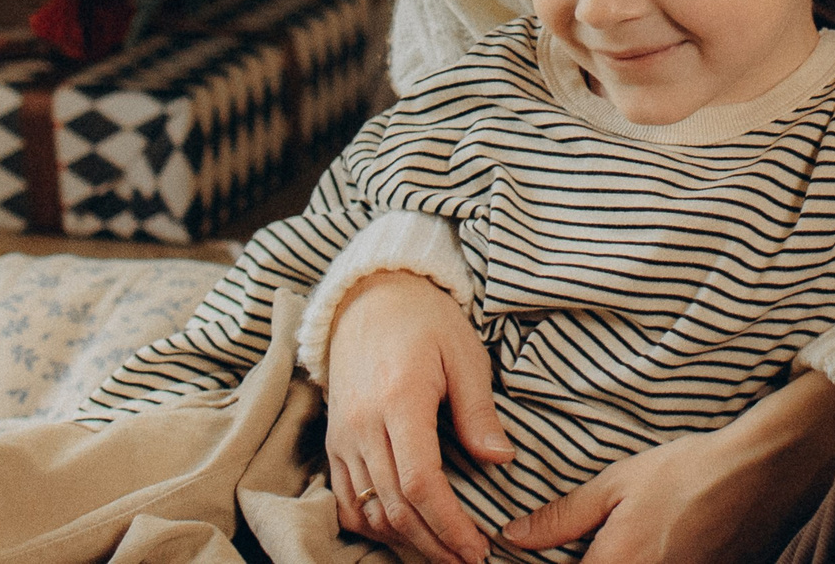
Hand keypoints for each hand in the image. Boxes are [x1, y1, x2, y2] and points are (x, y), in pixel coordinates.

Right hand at [324, 270, 515, 563]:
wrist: (370, 296)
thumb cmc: (425, 320)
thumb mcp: (464, 354)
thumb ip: (478, 411)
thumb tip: (500, 460)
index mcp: (399, 400)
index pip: (419, 484)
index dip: (449, 525)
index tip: (477, 546)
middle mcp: (362, 425)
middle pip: (393, 507)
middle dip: (433, 544)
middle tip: (468, 559)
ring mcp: (343, 436)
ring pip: (367, 511)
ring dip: (405, 541)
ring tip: (443, 553)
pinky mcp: (334, 441)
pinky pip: (345, 500)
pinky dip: (372, 525)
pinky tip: (403, 533)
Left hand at [501, 369, 834, 563]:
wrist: (756, 476)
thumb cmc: (686, 473)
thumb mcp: (617, 483)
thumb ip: (563, 516)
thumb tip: (514, 535)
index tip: (533, 553)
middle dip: (583, 562)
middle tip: (583, 543)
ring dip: (611, 561)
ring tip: (616, 542)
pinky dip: (637, 562)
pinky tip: (642, 547)